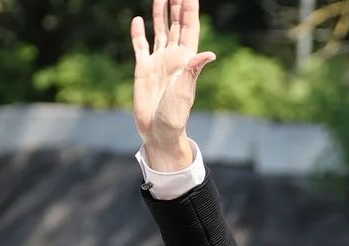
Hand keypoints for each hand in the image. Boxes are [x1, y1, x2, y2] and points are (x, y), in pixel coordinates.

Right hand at [130, 0, 215, 170]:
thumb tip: (210, 53)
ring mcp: (157, 62)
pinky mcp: (143, 69)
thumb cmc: (175, 115)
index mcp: (186, 59)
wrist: (158, 131)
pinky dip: (138, 33)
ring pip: (160, 31)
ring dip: (160, 14)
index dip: (190, 10)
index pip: (190, 28)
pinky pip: (140, 46)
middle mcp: (173, 56)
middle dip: (177, 6)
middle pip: (176, 25)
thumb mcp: (185, 91)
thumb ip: (193, 70)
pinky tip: (138, 20)